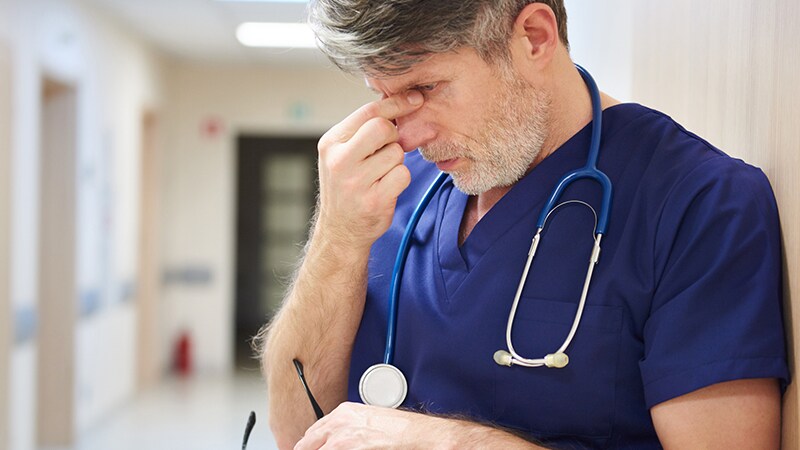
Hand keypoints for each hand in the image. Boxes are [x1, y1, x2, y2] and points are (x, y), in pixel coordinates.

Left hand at [294, 402, 428, 449]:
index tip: (308, 449)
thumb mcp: (364, 419)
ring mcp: (341, 441)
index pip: (310, 434)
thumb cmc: (396, 428)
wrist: (414, 434)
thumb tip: (331, 441)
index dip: (308, 446)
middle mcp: (337, 425)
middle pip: (305, 445)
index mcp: (341, 414)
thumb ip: (344, 428)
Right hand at [316, 91, 423, 251]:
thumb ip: (367, 129)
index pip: (369, 111)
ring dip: (396, 162)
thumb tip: (405, 101)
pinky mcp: (374, 200)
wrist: (340, 230)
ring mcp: (355, 182)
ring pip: (396, 153)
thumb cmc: (347, 186)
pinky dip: (400, 179)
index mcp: (331, 143)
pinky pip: (402, 175)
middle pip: (384, 128)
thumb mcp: (345, 153)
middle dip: (393, 136)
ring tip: (380, 175)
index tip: (416, 99)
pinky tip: (386, 188)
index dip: (397, 103)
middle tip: (386, 151)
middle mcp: (339, 161)